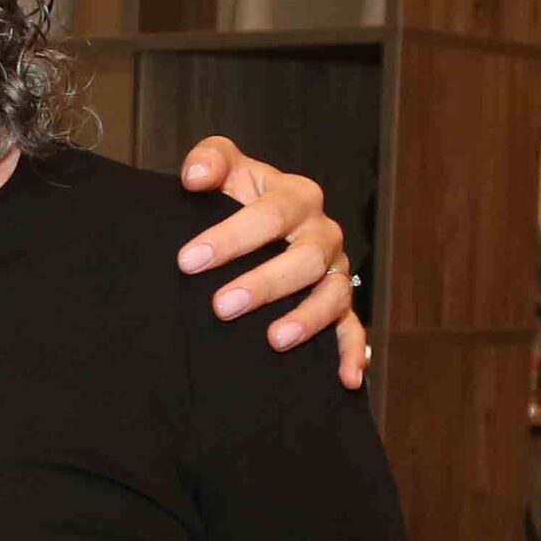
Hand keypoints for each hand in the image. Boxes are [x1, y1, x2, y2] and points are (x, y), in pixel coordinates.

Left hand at [176, 137, 366, 390]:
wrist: (257, 222)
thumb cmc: (236, 195)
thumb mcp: (226, 170)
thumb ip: (210, 161)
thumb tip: (195, 176)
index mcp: (296, 197)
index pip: (271, 213)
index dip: (232, 237)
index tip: (188, 260)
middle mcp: (321, 234)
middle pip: (304, 258)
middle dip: (264, 284)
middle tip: (222, 306)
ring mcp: (332, 270)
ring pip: (330, 295)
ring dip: (306, 319)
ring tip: (274, 340)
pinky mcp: (338, 303)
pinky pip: (352, 328)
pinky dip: (353, 353)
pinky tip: (347, 379)